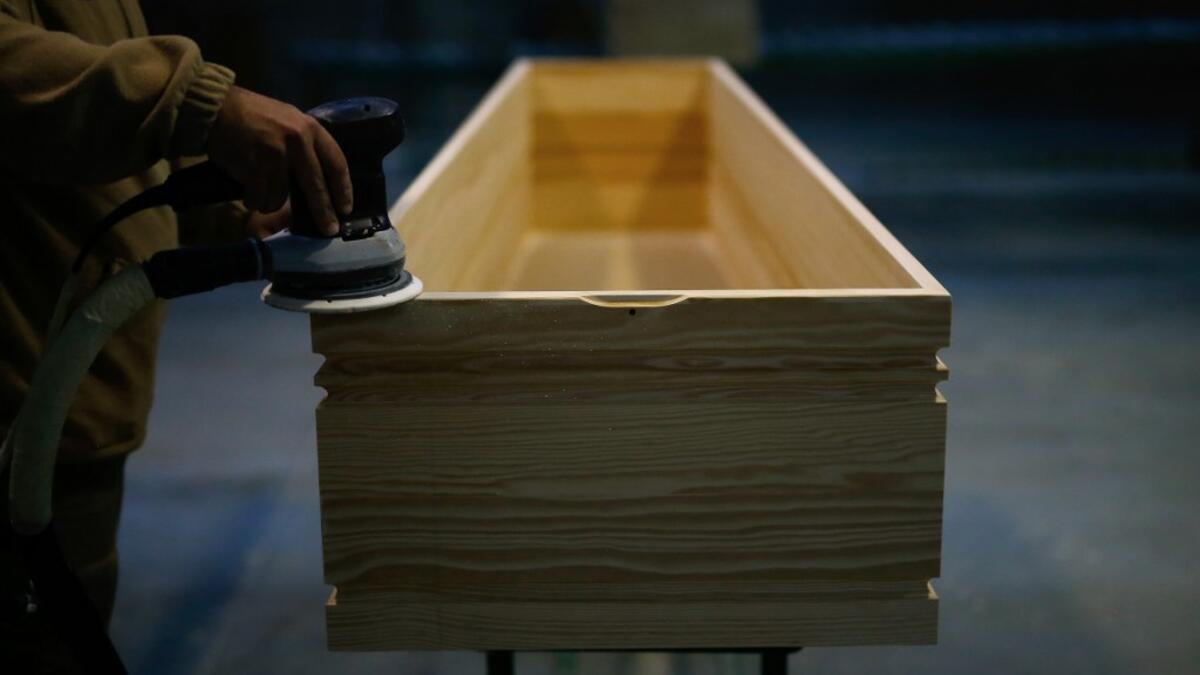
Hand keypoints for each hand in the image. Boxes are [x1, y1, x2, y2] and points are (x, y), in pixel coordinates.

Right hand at [208, 86, 351, 234]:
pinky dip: (253, 200)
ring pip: (282, 197)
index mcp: (309, 128)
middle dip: (324, 211)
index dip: (343, 189)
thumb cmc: (252, 115)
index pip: (336, 163)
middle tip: (330, 229)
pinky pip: (260, 198)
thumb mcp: (288, 119)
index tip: (345, 208)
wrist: (215, 108)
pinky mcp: (255, 168)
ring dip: (270, 201)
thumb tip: (319, 179)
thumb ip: (305, 144)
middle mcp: (297, 141)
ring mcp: (276, 155)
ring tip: (259, 190)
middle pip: (316, 186)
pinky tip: (247, 191)